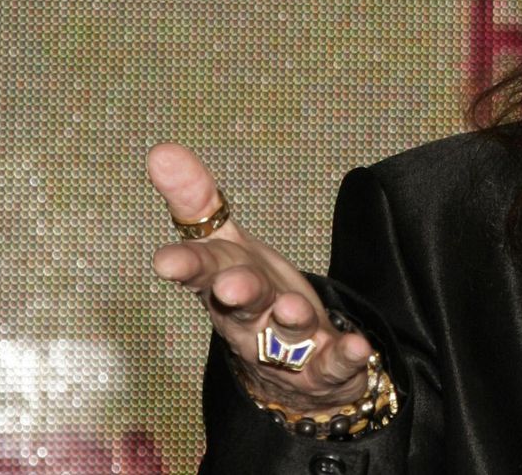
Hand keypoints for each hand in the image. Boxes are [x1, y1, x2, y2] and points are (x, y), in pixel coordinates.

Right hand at [148, 143, 373, 413]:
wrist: (287, 369)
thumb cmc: (254, 293)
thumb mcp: (228, 245)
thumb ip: (198, 201)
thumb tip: (161, 150)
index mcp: (225, 283)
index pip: (202, 269)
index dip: (185, 265)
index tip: (165, 260)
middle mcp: (251, 318)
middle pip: (242, 304)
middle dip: (238, 293)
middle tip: (232, 285)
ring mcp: (286, 347)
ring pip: (285, 335)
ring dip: (290, 321)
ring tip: (297, 310)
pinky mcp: (321, 368)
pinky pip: (333, 364)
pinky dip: (345, 356)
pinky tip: (360, 347)